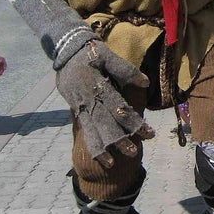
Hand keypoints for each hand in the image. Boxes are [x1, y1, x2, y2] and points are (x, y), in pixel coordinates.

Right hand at [55, 40, 154, 167]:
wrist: (66, 50)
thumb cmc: (92, 52)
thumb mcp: (109, 56)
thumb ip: (126, 70)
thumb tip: (145, 82)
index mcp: (99, 87)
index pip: (119, 108)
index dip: (133, 122)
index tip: (148, 133)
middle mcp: (90, 100)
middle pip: (106, 124)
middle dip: (119, 140)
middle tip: (133, 153)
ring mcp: (81, 106)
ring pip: (92, 131)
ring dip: (102, 147)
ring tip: (112, 163)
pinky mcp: (76, 109)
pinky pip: (84, 130)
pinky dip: (91, 144)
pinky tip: (99, 156)